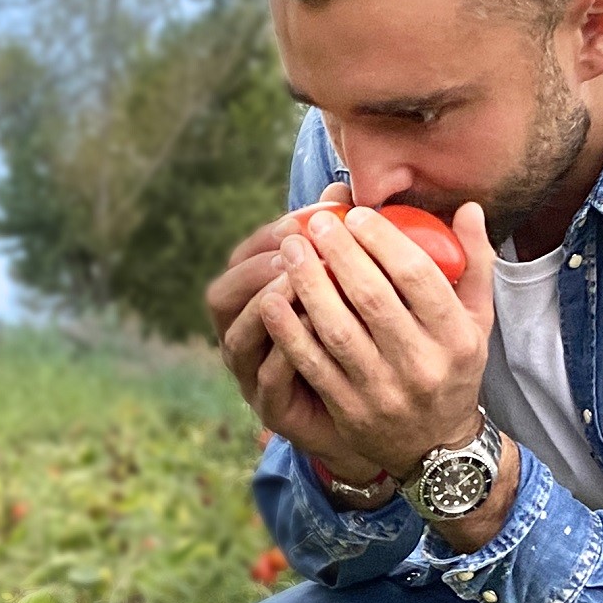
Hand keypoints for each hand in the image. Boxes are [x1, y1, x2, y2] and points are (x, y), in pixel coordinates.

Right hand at [209, 183, 374, 476]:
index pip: (249, 253)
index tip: (312, 215)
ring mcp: (251, 372)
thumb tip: (341, 185)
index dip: (274, 231)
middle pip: (224, 291)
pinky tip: (316, 333)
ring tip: (298, 285)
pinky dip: (285, 353)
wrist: (378, 417)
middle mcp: (244, 332)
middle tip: (297, 249)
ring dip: (265, 306)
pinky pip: (266, 378)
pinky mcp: (269, 407)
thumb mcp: (355, 286)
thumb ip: (344, 241)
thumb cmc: (362, 340)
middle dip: (259, 266)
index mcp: (259, 297)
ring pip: (237, 334)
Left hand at [258, 200, 496, 480]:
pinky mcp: (350, 410)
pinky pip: (314, 365)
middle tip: (314, 223)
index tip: (355, 216)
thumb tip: (468, 207)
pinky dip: (290, 330)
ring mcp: (384, 391)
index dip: (382, 240)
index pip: (417, 276)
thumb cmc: (453, 367)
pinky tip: (272, 299)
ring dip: (308, 284)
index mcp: (456, 337)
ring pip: (338, 329)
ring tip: (290, 249)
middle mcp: (423, 365)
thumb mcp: (477, 321)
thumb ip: (474, 264)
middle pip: (372, 298)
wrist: (436, 448)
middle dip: (338, 253)